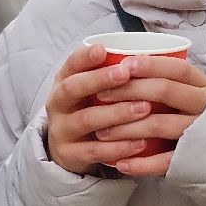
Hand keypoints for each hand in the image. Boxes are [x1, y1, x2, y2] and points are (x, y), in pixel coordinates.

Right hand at [43, 44, 158, 175]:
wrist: (68, 150)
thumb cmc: (89, 110)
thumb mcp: (91, 91)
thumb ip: (109, 74)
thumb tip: (148, 56)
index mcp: (63, 83)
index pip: (69, 65)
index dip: (84, 57)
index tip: (103, 50)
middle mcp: (57, 105)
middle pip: (71, 89)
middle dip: (98, 80)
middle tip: (125, 74)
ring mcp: (61, 131)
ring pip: (85, 120)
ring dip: (116, 113)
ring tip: (144, 108)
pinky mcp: (69, 155)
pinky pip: (94, 151)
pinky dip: (118, 147)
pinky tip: (141, 142)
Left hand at [90, 54, 205, 176]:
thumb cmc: (202, 115)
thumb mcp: (194, 94)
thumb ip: (169, 81)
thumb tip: (125, 65)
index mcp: (203, 86)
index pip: (177, 69)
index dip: (150, 65)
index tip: (123, 64)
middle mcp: (204, 105)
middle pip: (165, 91)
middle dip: (129, 91)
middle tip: (100, 95)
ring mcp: (200, 132)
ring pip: (160, 124)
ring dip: (126, 128)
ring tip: (101, 133)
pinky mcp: (194, 158)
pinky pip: (165, 161)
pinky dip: (141, 164)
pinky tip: (120, 164)